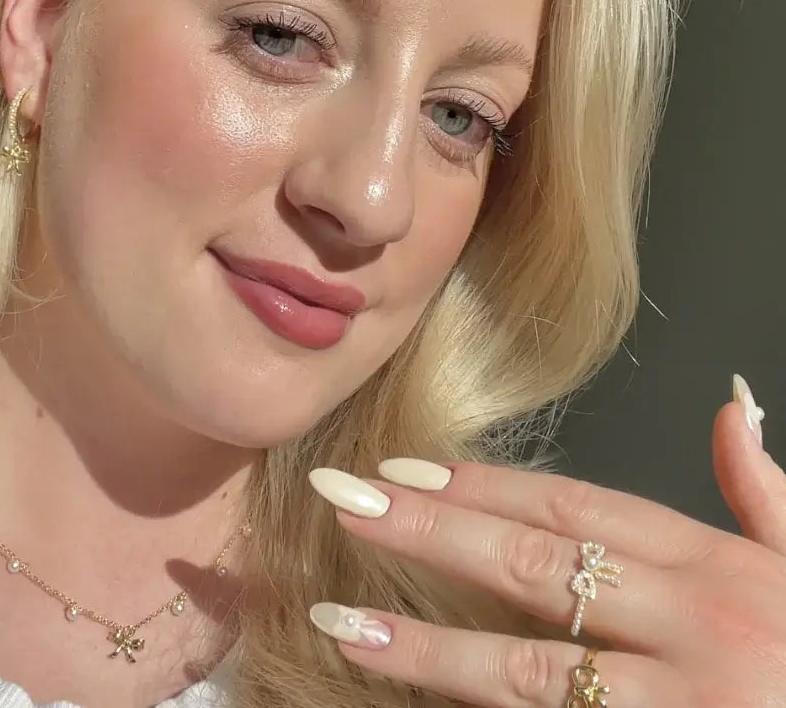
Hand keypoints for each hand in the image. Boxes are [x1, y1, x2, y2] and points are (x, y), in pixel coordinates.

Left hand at [308, 374, 785, 705]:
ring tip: (341, 619)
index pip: (576, 506)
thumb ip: (766, 493)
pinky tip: (415, 701)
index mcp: (714, 567)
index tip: (405, 468)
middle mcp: (689, 627)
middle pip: (535, 566)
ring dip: (426, 643)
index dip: (484, 484)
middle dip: (430, 531)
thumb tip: (732, 406)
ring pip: (527, 670)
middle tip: (344, 500)